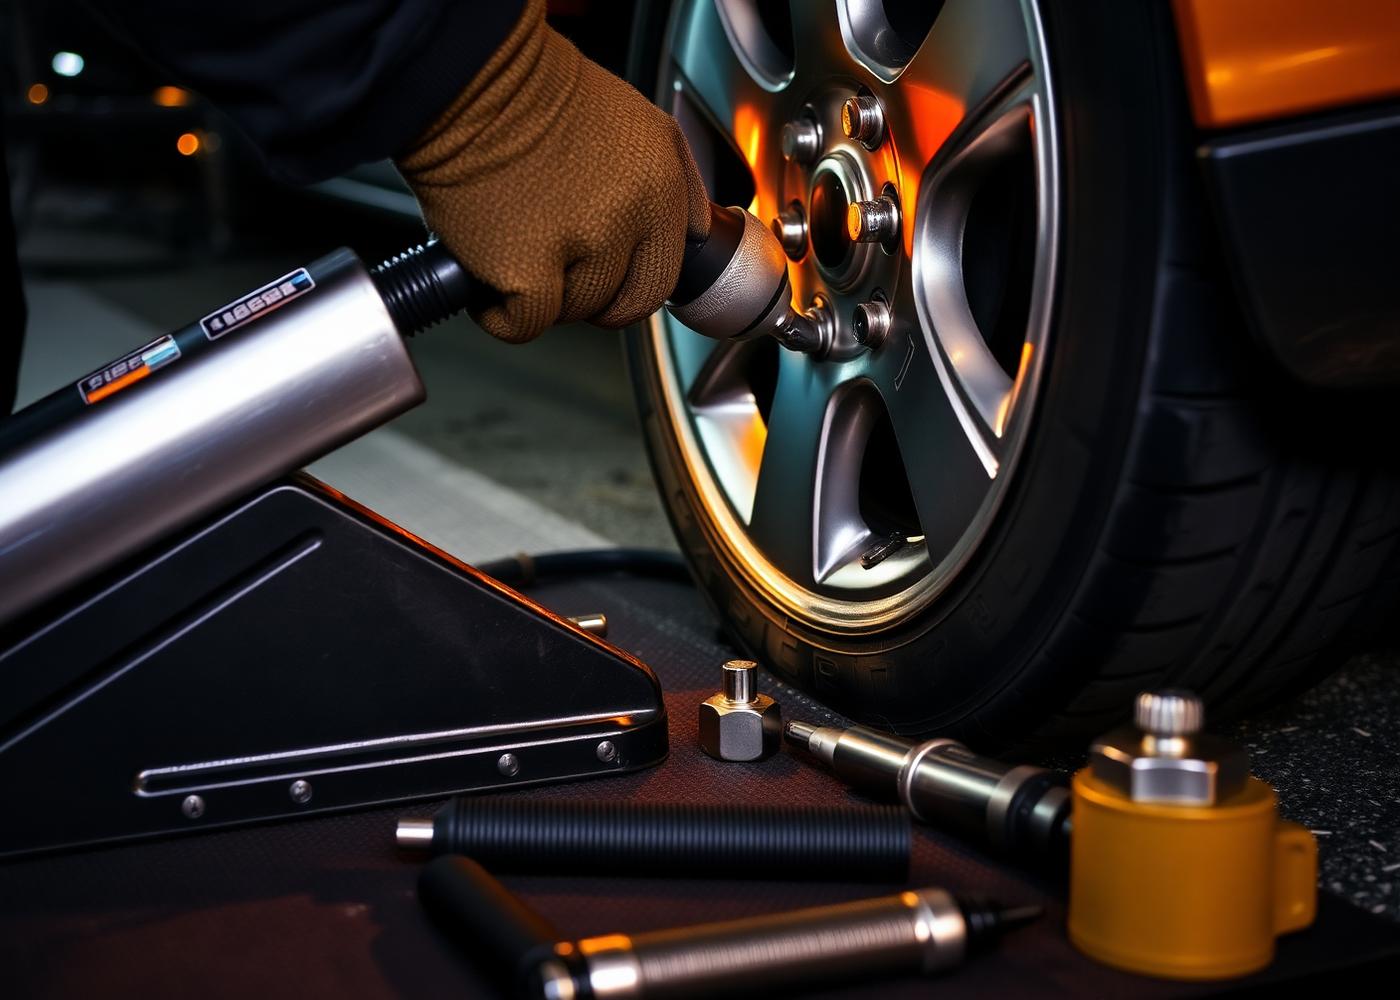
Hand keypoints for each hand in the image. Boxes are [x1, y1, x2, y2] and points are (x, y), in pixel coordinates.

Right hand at [395, 0, 710, 342]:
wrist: (474, 80)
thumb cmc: (543, 97)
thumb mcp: (642, 124)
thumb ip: (680, 183)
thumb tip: (696, 233)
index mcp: (660, 186)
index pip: (666, 275)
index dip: (632, 281)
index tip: (609, 275)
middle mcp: (627, 218)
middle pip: (626, 303)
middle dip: (596, 299)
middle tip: (562, 275)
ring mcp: (579, 246)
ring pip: (575, 313)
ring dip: (545, 298)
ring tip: (518, 255)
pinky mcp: (526, 270)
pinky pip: (523, 325)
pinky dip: (500, 313)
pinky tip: (490, 282)